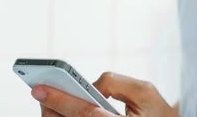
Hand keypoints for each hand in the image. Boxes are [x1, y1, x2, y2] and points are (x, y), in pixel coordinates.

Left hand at [33, 72, 178, 116]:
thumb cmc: (157, 112)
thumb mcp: (144, 91)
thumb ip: (116, 83)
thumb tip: (90, 86)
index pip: (85, 114)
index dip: (60, 100)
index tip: (39, 89)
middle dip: (51, 108)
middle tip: (39, 92)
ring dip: (56, 115)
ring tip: (48, 101)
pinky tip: (61, 110)